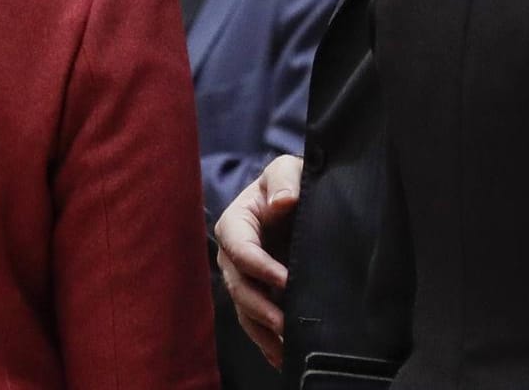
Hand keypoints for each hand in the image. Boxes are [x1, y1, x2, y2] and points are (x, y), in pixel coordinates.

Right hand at [216, 153, 301, 368]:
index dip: (260, 266)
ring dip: (264, 332)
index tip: (286, 281)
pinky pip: (255, 324)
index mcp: (235, 224)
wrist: (296, 202)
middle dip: (261, 308)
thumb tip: (282, 202)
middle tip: (286, 325)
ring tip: (286, 350)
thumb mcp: (288, 169)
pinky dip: (267, 343)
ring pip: (245, 311)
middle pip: (239, 286)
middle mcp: (232, 256)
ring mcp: (243, 279)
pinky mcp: (257, 297)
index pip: (240, 248)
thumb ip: (285, 178)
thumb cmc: (288, 183)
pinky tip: (283, 359)